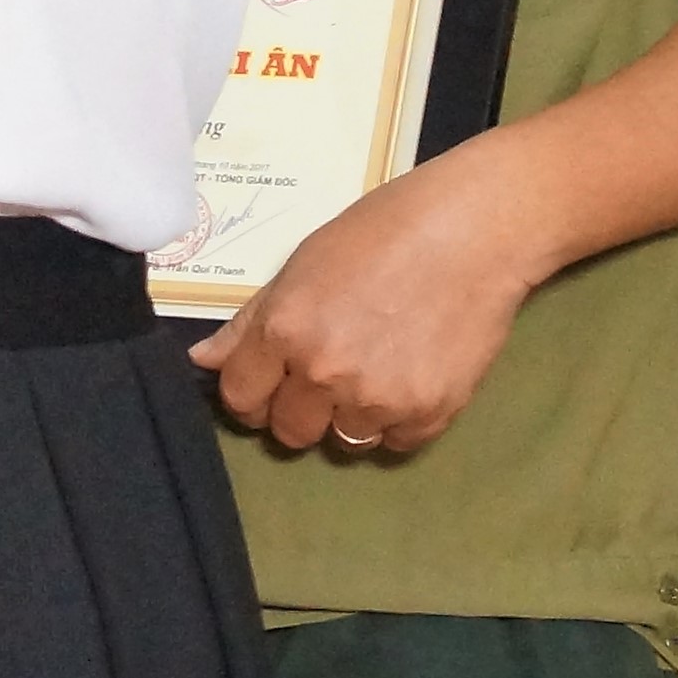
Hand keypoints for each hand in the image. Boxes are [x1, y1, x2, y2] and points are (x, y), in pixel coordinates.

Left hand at [193, 150, 540, 456]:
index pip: (241, 399)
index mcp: (284, 331)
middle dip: (300, 410)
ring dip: (352, 417)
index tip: (268, 387)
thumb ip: (250, 323)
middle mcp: (324, 372)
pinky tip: (409, 380)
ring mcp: (379, 398)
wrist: (474, 233)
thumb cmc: (382, 234)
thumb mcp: (301, 266)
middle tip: (326, 379)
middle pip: (291, 431)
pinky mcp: (430, 413)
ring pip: (345, 441)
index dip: (251, 396)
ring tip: (376, 371)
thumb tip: (202, 362)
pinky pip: (397, 443)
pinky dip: (399, 423)